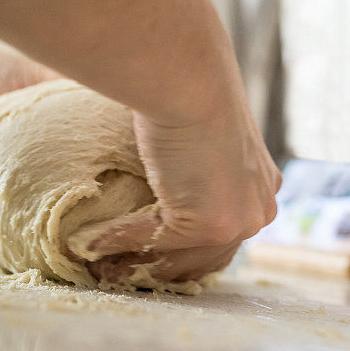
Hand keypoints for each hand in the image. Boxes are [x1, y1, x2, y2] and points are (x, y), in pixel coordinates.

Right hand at [77, 93, 281, 282]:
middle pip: (206, 256)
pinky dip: (117, 242)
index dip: (185, 250)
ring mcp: (240, 221)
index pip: (225, 235)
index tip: (149, 253)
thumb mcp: (202, 131)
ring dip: (137, 264)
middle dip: (160, 266)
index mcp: (261, 186)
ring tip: (101, 267)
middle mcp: (259, 208)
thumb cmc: (192, 90)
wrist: (191, 82)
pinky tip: (88, 242)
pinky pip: (153, 241)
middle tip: (119, 268)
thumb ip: (194, 160)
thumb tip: (163, 173)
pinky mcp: (210, 226)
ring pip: (181, 258)